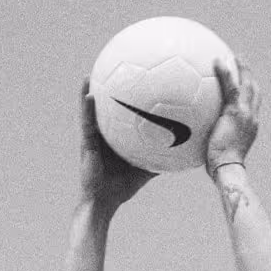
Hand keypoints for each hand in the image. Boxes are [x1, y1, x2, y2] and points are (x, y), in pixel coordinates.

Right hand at [79, 81, 155, 204]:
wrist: (104, 201)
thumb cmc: (123, 186)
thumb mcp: (147, 167)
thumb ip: (162, 158)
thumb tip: (184, 151)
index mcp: (114, 138)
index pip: (118, 115)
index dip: (121, 98)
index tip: (129, 80)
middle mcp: (102, 134)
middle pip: (103, 109)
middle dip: (104, 90)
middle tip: (109, 69)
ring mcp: (92, 138)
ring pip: (89, 111)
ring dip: (88, 92)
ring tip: (90, 74)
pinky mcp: (86, 143)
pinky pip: (87, 122)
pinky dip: (86, 108)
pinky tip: (89, 94)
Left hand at [205, 57, 259, 174]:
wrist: (227, 168)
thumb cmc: (220, 168)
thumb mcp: (219, 153)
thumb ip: (212, 143)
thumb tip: (196, 143)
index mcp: (250, 126)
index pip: (253, 105)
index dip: (250, 92)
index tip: (244, 83)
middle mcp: (252, 118)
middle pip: (254, 91)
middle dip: (249, 75)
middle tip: (241, 62)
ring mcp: (246, 114)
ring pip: (247, 85)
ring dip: (241, 68)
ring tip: (232, 56)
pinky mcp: (235, 112)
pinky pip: (230, 87)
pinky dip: (224, 73)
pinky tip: (216, 61)